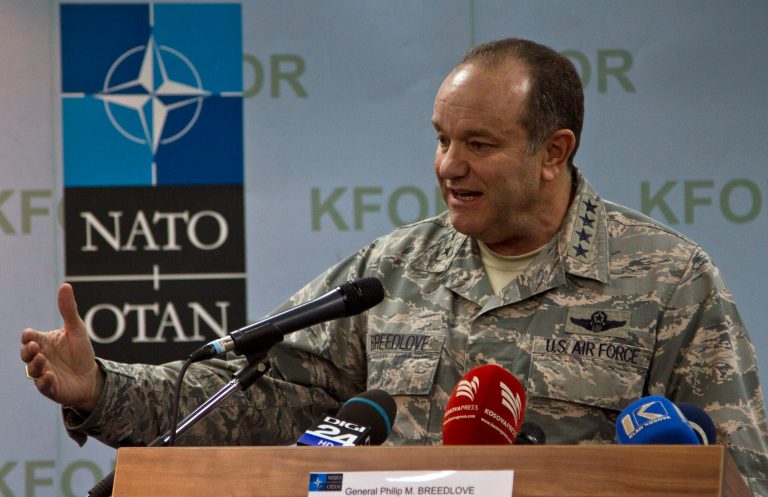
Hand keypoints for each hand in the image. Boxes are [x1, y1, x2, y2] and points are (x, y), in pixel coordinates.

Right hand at [20, 283, 103, 411]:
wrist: (91, 377)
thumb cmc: (81, 352)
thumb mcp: (77, 329)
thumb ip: (68, 309)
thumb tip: (65, 285)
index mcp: (44, 342)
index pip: (29, 337)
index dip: (28, 336)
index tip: (30, 334)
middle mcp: (40, 357)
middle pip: (25, 353)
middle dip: (27, 350)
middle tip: (35, 346)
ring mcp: (43, 373)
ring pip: (32, 370)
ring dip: (35, 365)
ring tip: (41, 358)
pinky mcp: (50, 388)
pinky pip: (43, 386)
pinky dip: (44, 381)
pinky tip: (49, 376)